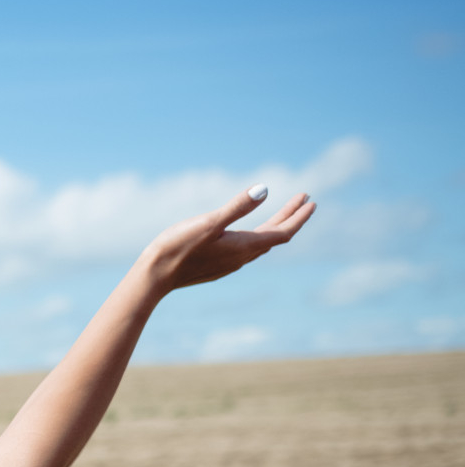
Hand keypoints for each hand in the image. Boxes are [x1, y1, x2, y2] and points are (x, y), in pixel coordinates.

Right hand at [141, 185, 315, 291]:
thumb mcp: (208, 222)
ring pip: (260, 245)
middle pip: (274, 237)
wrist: (154, 277)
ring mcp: (228, 264)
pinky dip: (256, 237)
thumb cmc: (178, 247)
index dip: (298, 217)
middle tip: (303, 200)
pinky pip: (245, 251)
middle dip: (289, 217)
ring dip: (273, 227)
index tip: (311, 201)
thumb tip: (264, 189)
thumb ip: (237, 207)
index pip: (282, 232)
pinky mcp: (216, 267)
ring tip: (280, 215)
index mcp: (244, 246)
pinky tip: (247, 234)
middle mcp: (241, 257)